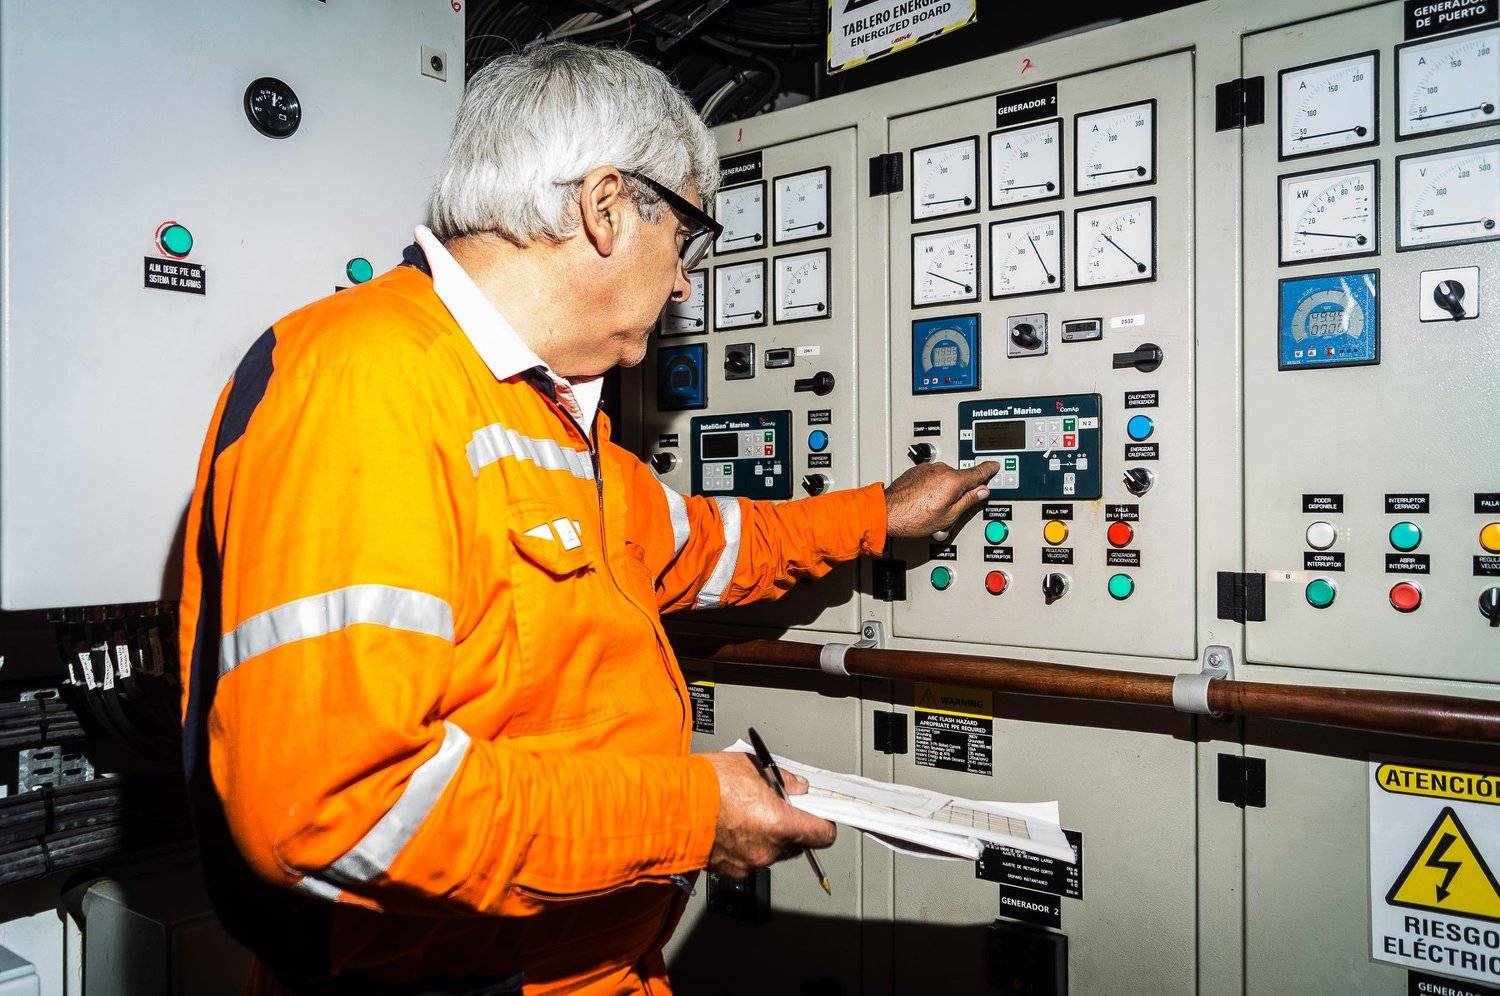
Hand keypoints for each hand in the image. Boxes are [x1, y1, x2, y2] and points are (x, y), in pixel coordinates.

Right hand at [702, 751, 835, 878]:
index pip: (822, 835)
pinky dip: (746, 846)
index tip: (819, 815)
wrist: (669, 806)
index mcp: (781, 824)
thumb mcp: (753, 766)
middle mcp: (769, 850)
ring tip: (747, 814)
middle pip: (798, 845)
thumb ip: (783, 779)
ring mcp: (749, 863)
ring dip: (767, 838)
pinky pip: (749, 859)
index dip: (823, 824)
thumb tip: (798, 787)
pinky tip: (732, 827)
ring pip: (772, 853)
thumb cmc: (707, 784)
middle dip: (791, 827)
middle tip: (777, 806)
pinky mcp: (731, 870)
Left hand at [884, 461, 997, 537]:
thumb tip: (981, 492)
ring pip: (945, 477)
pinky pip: (932, 476)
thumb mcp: (949, 516)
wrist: (887, 512)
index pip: (978, 472)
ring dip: (944, 488)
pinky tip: (924, 500)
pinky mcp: (916, 470)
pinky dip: (933, 485)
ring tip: (932, 507)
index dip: (988, 469)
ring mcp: (927, 468)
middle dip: (960, 489)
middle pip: (960, 477)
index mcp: (953, 480)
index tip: (994, 466)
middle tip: (952, 507)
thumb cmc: (914, 518)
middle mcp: (941, 470)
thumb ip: (968, 501)